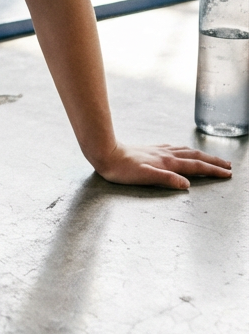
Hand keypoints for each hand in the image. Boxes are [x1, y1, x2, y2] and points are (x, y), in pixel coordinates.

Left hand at [93, 143, 231, 189]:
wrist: (106, 154)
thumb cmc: (123, 170)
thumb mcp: (144, 178)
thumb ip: (166, 180)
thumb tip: (187, 185)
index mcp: (167, 163)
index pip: (195, 166)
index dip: (213, 170)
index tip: (227, 174)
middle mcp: (166, 154)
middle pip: (195, 156)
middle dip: (213, 161)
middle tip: (228, 166)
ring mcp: (159, 150)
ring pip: (186, 151)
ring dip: (202, 155)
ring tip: (212, 158)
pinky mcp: (152, 149)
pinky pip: (175, 148)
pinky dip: (186, 150)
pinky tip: (183, 150)